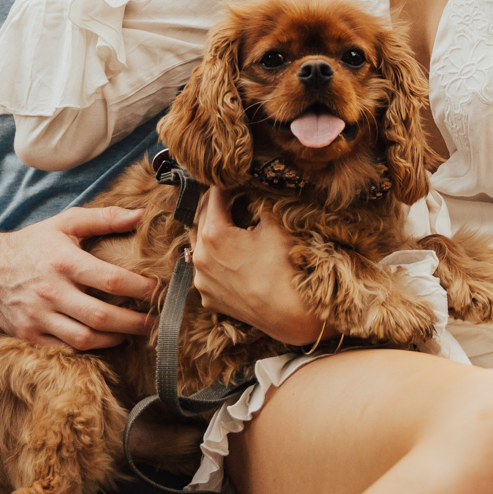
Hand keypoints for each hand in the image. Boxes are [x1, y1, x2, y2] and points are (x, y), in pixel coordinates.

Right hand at [0, 205, 154, 350]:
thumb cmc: (33, 244)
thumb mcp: (65, 223)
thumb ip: (104, 218)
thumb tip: (139, 215)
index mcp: (63, 262)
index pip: (111, 280)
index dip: (141, 288)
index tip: (159, 290)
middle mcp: (51, 291)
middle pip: (102, 316)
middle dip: (135, 323)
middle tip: (156, 322)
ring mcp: (39, 316)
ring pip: (85, 339)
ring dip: (115, 339)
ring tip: (134, 332)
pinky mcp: (30, 335)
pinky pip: (66, 349)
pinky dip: (90, 347)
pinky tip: (105, 339)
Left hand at [188, 186, 321, 345]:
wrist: (292, 316)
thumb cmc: (286, 269)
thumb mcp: (276, 226)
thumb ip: (258, 203)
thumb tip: (252, 191)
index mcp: (213, 234)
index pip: (213, 196)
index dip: (225, 184)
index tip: (232, 176)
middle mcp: (200, 257)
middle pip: (202, 220)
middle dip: (216, 207)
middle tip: (231, 196)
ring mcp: (202, 281)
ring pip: (200, 247)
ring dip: (213, 234)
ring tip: (232, 226)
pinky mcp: (209, 299)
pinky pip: (207, 271)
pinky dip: (216, 260)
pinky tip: (233, 257)